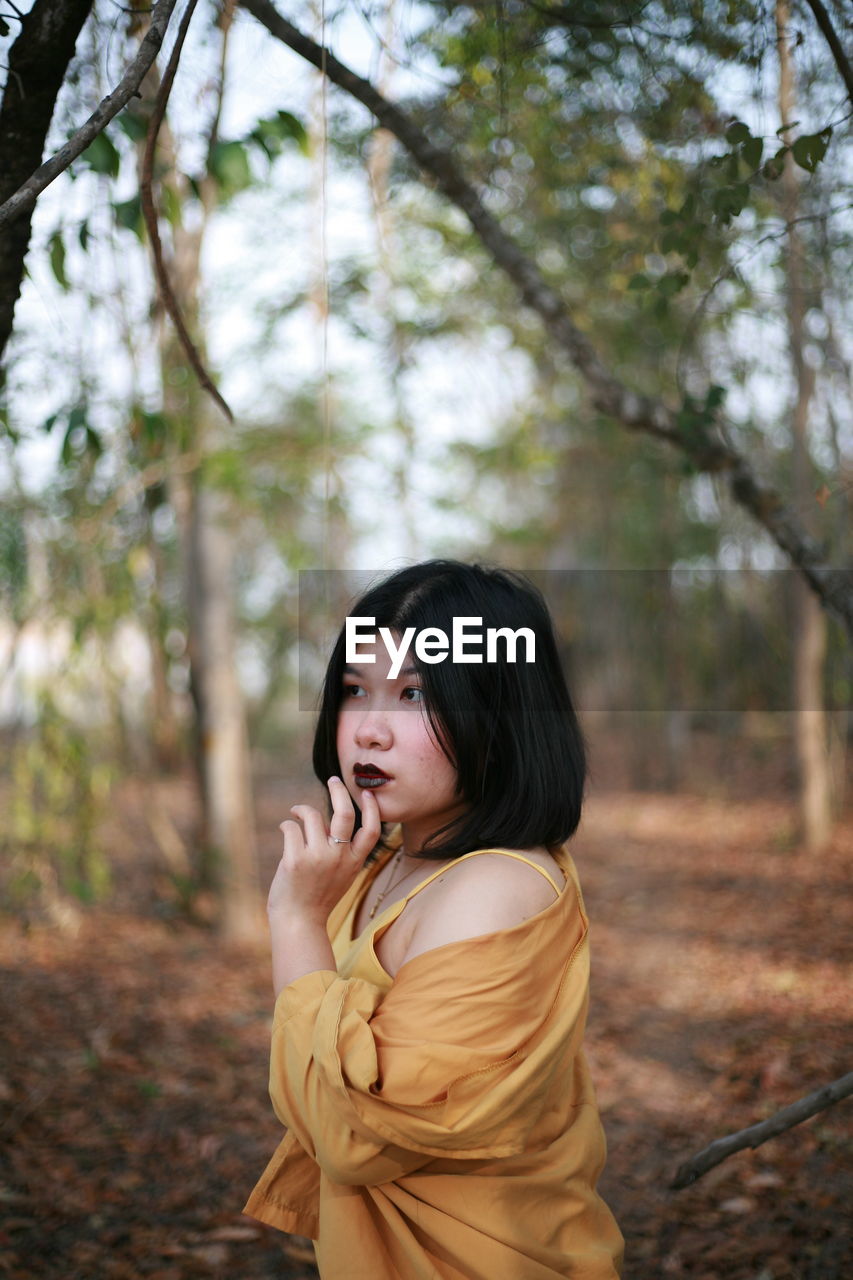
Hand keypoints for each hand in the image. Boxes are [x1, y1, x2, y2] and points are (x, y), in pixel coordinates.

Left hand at [267, 776, 380, 925]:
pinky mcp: (295, 860)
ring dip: (300, 809)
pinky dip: (286, 824)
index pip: (373, 830)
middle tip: (333, 779)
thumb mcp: (340, 875)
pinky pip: (290, 828)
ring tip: (295, 813)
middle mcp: (339, 858)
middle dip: (338, 790)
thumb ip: (339, 850)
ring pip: (311, 815)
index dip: (372, 808)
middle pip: (345, 813)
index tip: (366, 792)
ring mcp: (318, 858)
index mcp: (354, 862)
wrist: (299, 922)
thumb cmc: (317, 897)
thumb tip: (325, 820)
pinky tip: (285, 829)